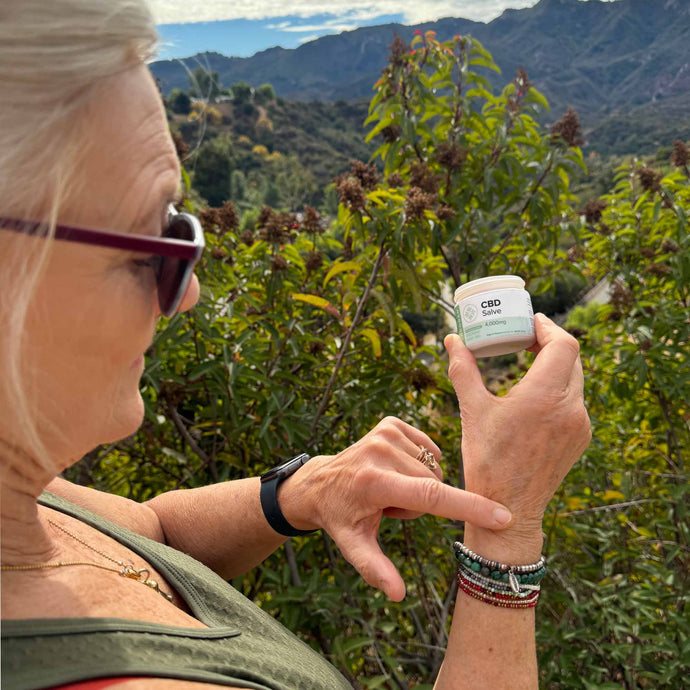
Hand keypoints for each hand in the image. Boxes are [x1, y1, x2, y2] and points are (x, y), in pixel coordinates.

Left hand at [279, 416, 512, 601]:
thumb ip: (374, 569)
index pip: (430, 496)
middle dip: (422, 502)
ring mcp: (386, 432)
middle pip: (434, 485)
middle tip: (390, 505)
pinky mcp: (391, 423)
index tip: (502, 517)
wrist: (322, 481)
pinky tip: (394, 468)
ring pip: (433, 469)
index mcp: (374, 483)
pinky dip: (419, 463)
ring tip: (389, 487)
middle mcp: (380, 452)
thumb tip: (397, 595)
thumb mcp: (353, 545)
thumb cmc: (342, 517)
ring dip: (419, 483)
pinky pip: (429, 449)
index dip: (469, 507)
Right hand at [445, 313, 591, 558]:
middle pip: (571, 359)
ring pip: (575, 381)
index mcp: (544, 396)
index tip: (530, 321)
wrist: (509, 509)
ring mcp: (579, 425)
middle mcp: (570, 408)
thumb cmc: (487, 461)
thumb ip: (463, 370)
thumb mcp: (472, 411)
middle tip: (525, 338)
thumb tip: (451, 340)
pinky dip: (559, 389)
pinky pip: (574, 402)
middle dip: (550, 343)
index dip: (548, 327)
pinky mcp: (579, 439)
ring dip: (555, 366)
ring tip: (528, 363)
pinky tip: (536, 396)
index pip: (563, 345)